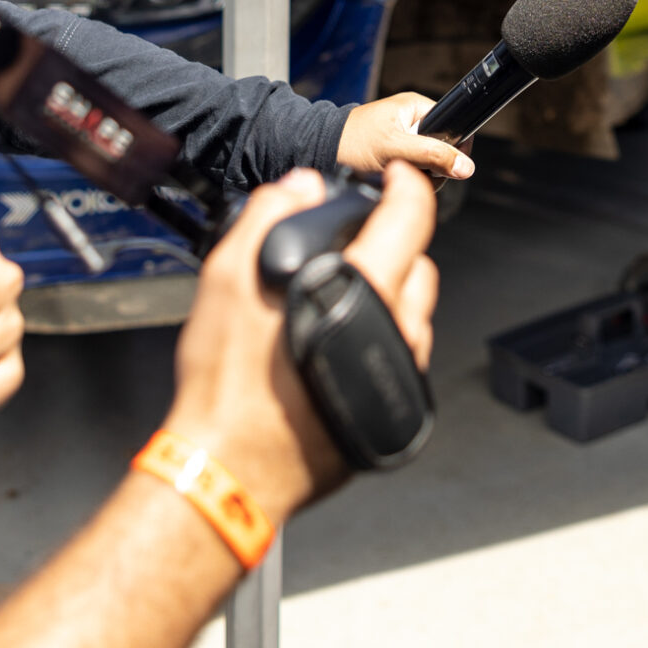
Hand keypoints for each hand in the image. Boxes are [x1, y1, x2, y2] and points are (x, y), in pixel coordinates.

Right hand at [159, 165, 439, 523]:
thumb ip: (267, 216)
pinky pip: (403, 356)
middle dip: (396, 245)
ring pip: (415, 315)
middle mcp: (397, 332)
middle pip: (420, 267)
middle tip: (354, 245)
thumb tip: (301, 186)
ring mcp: (401, 374)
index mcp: (364, 290)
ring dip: (391, 295)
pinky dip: (384, 338)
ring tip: (339, 298)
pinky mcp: (396, 410)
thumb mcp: (226, 279)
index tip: (397, 177)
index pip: (412, 218)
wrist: (230, 470)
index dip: (406, 185)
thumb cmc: (228, 387)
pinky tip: (340, 345)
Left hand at [338, 92, 474, 180]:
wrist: (318, 153)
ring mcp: (404, 138)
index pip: (453, 126)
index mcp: (415, 106)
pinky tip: (390, 178)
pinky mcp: (396, 153)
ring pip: (429, 163)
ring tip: (393, 173)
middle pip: (442, 149)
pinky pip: (414, 169)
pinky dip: (406, 178)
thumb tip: (465, 166)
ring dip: (417, 175)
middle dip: (431, 168)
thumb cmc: (350, 144)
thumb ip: (431, 155)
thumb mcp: (395, 149)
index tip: (443, 165)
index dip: (453, 149)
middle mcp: (412, 120)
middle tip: (408, 170)